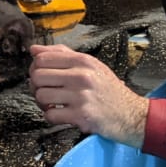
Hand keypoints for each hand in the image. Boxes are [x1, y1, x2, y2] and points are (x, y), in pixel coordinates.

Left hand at [28, 44, 148, 147]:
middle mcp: (82, 76)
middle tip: (46, 92)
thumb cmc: (109, 90)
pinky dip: (51, 117)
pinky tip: (61, 115)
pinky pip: (50, 115)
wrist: (131, 115)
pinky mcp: (81, 116)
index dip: (35, 68)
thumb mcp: (90, 65)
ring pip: (41, 96)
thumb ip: (62, 54)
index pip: (42, 58)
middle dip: (36, 86)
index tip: (42, 76)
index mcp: (83, 61)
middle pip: (37, 76)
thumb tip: (34, 49)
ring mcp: (81, 96)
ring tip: (53, 104)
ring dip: (43, 104)